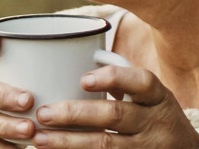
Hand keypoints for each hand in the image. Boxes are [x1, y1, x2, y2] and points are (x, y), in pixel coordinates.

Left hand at [29, 65, 198, 147]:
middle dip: (75, 114)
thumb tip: (76, 59)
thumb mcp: (150, 96)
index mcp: (158, 97)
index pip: (142, 82)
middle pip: (115, 115)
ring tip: (39, 137)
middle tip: (43, 113)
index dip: (113, 78)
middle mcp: (155, 122)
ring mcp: (147, 147)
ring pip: (105, 144)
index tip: (83, 79)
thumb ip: (121, 81)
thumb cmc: (155, 116)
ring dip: (68, 141)